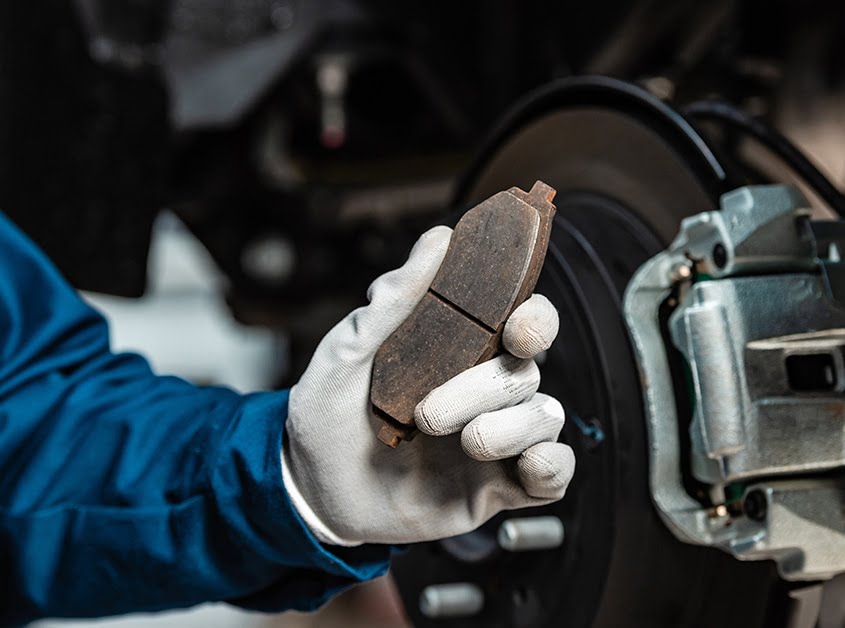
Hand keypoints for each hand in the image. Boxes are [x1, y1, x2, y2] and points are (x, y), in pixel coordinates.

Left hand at [282, 226, 574, 545]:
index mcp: (458, 352)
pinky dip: (551, 468)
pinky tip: (522, 468)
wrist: (310, 492)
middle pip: (528, 371)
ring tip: (460, 443)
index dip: (536, 319)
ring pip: (544, 417)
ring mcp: (495, 438)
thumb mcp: (346, 354)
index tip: (517, 330)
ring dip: (507, 429)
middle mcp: (483, 391)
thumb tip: (437, 239)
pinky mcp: (498, 486)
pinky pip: (554, 474)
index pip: (522, 322)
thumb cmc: (327, 414)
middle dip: (487, 388)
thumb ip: (394, 301)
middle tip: (430, 413)